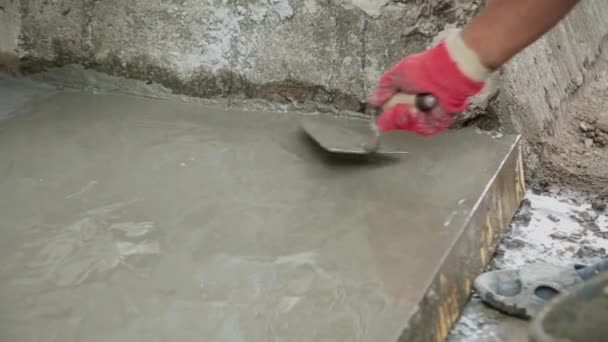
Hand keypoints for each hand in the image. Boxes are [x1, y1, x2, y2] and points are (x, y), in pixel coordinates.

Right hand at [368, 31, 490, 135]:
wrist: (445, 73)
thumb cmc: (423, 70)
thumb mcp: (396, 75)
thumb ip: (384, 89)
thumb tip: (373, 100)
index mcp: (405, 96)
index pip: (391, 113)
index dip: (387, 115)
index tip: (384, 112)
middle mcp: (415, 106)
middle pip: (399, 122)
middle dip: (397, 116)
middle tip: (400, 107)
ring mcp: (427, 115)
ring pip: (410, 126)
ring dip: (408, 118)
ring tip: (413, 108)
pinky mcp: (438, 121)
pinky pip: (425, 129)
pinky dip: (420, 122)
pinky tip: (419, 112)